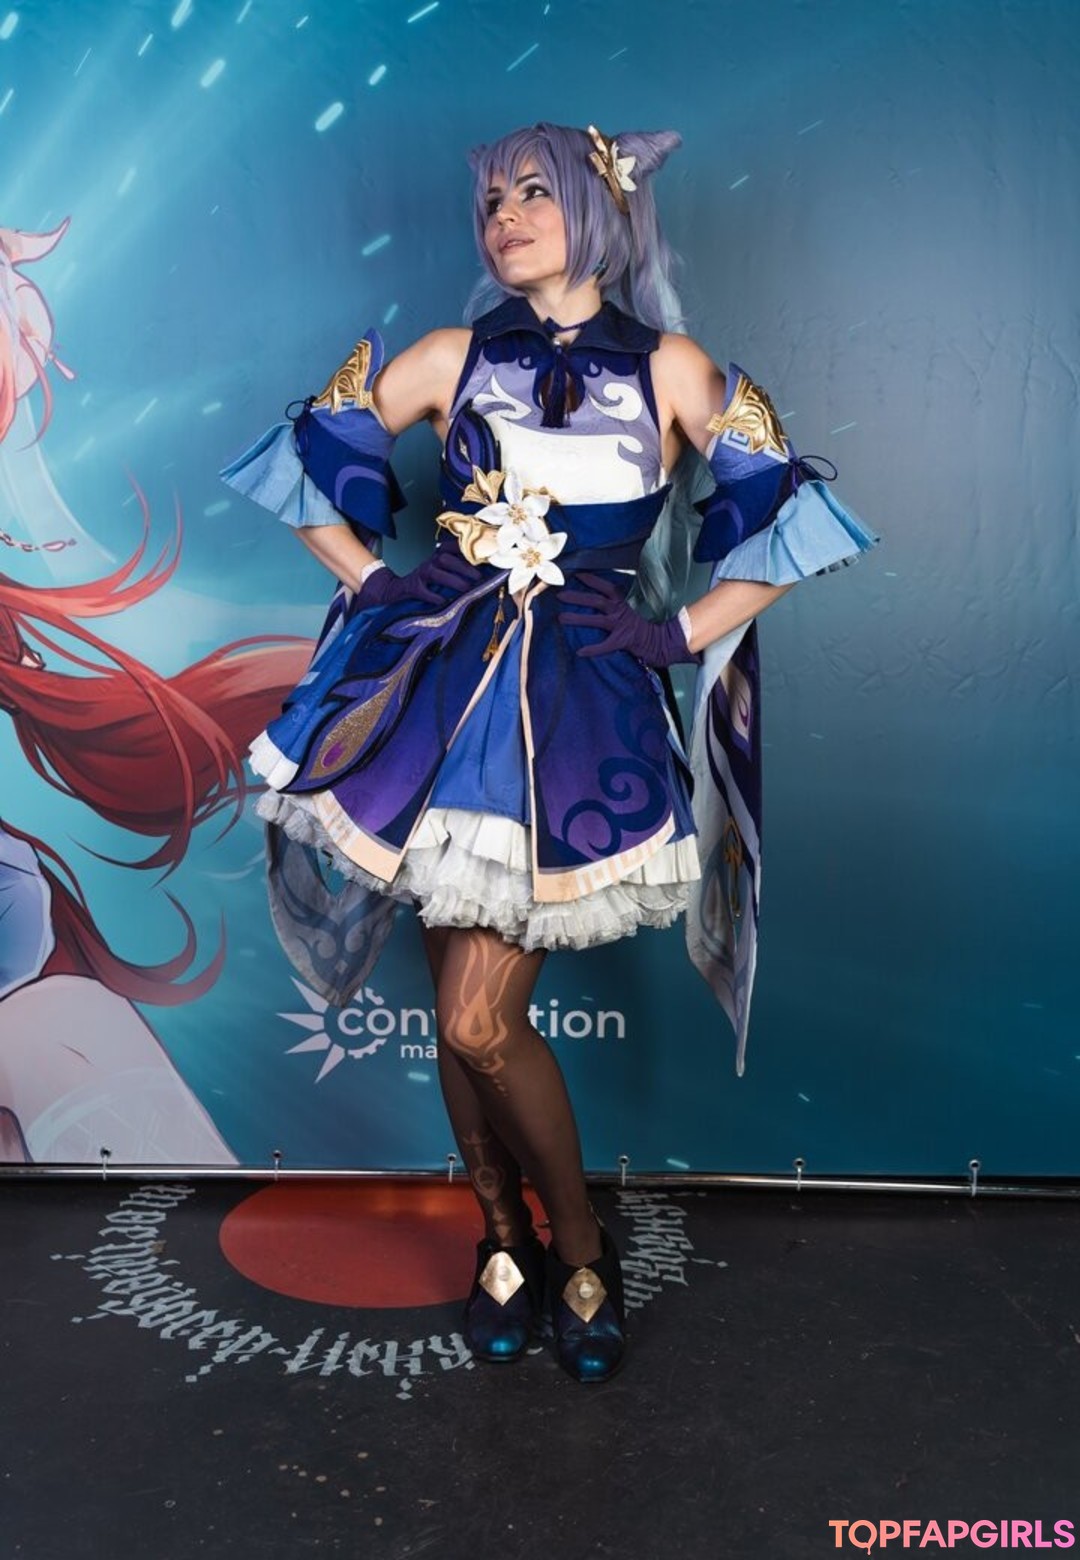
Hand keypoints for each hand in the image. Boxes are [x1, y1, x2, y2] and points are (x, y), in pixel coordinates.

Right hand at [357, 549, 482, 608]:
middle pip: (446, 559)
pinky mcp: (412, 587)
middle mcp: (429, 562)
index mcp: (438, 555)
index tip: (482, 554)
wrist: (396, 589)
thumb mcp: (439, 569)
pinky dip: (434, 596)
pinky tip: (444, 601)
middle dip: (463, 567)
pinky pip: (423, 591)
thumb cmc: (426, 581)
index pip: (452, 546)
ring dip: (453, 580)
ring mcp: (419, 574)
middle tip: (479, 577)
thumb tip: (483, 572)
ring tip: (467, 589)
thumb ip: (457, 567)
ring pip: (436, 573)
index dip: (466, 548)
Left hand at [558, 573, 700, 665]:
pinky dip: (593, 649)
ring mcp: (621, 626)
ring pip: (596, 620)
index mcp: (623, 603)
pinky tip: (580, 652)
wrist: (662, 641)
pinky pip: (605, 645)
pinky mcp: (623, 641)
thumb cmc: (645, 626)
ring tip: (561, 618)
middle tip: (559, 596)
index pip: (606, 587)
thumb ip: (618, 605)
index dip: (592, 580)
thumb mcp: (632, 610)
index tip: (577, 575)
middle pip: (596, 601)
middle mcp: (620, 612)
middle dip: (577, 597)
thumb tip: (603, 600)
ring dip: (578, 618)